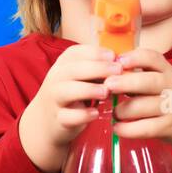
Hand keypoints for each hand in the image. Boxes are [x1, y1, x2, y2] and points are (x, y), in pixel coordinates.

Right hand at [20, 44, 121, 172]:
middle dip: (97, 68)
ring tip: (106, 91)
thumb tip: (124, 62)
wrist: (47, 120)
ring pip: (67, 91)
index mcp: (64, 64)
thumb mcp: (82, 76)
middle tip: (118, 70)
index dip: (95, 53)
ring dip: (88, 90)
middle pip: (73, 69)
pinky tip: (96, 113)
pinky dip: (82, 115)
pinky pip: (68, 116)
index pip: (76, 52)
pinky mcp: (59, 119)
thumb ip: (99, 68)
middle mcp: (56, 78)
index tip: (114, 56)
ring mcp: (55, 99)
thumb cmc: (73, 93)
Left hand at [104, 48, 171, 148]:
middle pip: (149, 81)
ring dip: (122, 110)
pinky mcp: (169, 127)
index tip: (118, 61)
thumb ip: (143, 74)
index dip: (135, 58)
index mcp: (168, 72)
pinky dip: (128, 129)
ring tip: (115, 113)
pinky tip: (118, 128)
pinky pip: (145, 128)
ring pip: (143, 106)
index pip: (153, 58)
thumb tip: (108, 71)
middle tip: (108, 85)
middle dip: (126, 82)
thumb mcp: (165, 80)